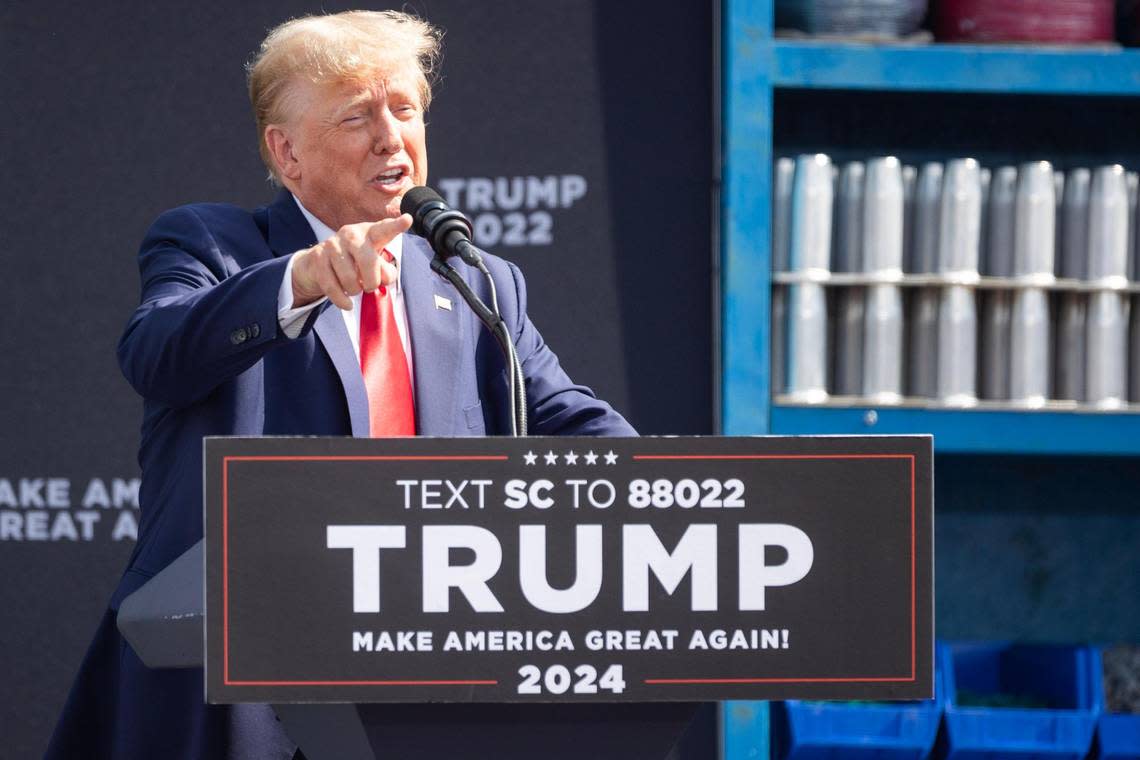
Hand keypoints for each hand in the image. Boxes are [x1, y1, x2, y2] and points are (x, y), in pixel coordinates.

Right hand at [290, 214, 412, 308]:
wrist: (317, 264)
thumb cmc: (353, 263)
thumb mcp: (373, 264)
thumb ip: (385, 271)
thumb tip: (384, 278)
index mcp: (369, 233)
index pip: (384, 229)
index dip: (396, 226)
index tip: (408, 219)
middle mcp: (350, 234)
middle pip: (368, 261)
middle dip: (372, 281)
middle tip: (370, 286)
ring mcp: (332, 244)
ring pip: (350, 278)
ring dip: (355, 290)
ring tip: (355, 288)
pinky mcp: (317, 258)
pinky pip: (332, 287)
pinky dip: (342, 300)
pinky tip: (348, 303)